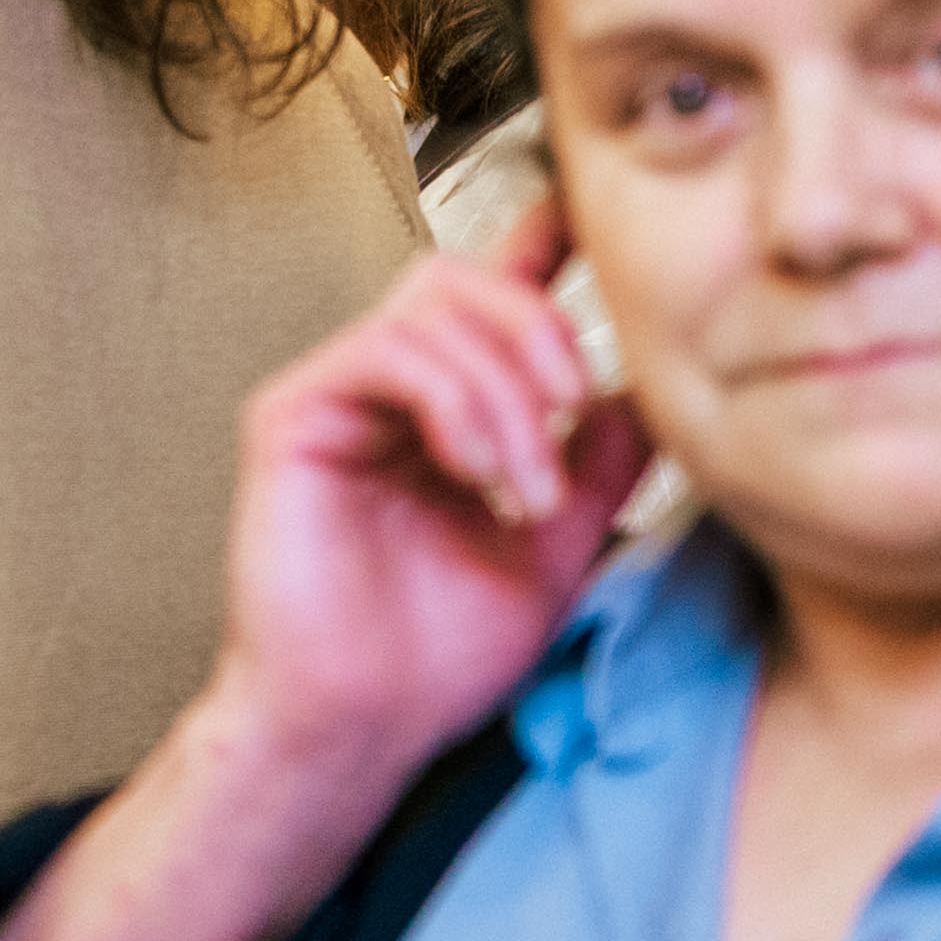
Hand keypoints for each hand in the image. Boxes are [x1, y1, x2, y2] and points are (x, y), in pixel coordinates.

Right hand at [207, 200, 652, 781]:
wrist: (363, 723)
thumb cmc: (439, 651)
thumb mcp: (558, 545)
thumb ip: (600, 463)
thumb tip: (647, 388)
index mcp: (447, 405)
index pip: (490, 291)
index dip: (542, 237)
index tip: (594, 217)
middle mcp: (386, 384)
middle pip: (463, 277)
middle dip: (538, 329)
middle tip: (572, 416)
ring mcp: (336, 392)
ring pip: (429, 306)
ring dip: (504, 394)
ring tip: (523, 491)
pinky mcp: (292, 413)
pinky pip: (384, 351)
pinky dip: (451, 401)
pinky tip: (476, 470)